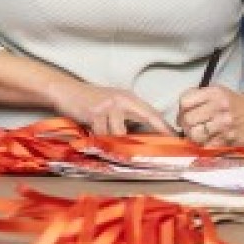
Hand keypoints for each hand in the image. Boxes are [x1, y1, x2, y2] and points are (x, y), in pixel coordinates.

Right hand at [50, 81, 171, 135]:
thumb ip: (127, 118)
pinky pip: (102, 135)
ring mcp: (110, 105)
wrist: (66, 91)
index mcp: (129, 98)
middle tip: (156, 152)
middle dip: (152, 135)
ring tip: (105, 140)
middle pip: (146, 118)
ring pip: (120, 134)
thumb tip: (143, 140)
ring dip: (113, 142)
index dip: (165, 127)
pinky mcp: (96, 113)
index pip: (153, 113)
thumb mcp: (112, 106)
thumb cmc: (90, 102)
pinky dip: (98, 140)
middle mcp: (123, 99)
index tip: (177, 140)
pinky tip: (92, 136)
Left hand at [178, 85, 243, 145]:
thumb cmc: (231, 103)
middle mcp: (219, 107)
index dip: (181, 109)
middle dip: (185, 124)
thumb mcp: (216, 91)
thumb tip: (179, 114)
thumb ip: (196, 97)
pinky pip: (206, 146)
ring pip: (195, 135)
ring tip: (198, 133)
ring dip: (193, 136)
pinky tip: (208, 139)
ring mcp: (225, 125)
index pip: (185, 101)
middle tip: (189, 125)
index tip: (185, 112)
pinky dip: (204, 144)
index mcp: (214, 93)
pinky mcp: (228, 140)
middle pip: (188, 119)